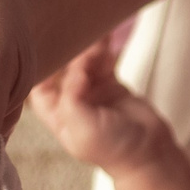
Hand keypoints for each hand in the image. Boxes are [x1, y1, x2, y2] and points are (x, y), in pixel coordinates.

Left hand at [27, 40, 173, 173]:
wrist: (151, 152)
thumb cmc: (114, 149)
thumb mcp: (85, 128)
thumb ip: (72, 98)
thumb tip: (74, 69)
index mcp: (58, 117)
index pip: (39, 88)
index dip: (40, 70)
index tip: (46, 49)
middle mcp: (71, 103)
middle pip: (62, 71)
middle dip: (67, 53)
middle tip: (75, 36)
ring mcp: (92, 92)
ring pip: (83, 63)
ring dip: (88, 48)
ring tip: (96, 37)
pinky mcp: (110, 84)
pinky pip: (103, 62)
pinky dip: (104, 49)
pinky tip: (106, 36)